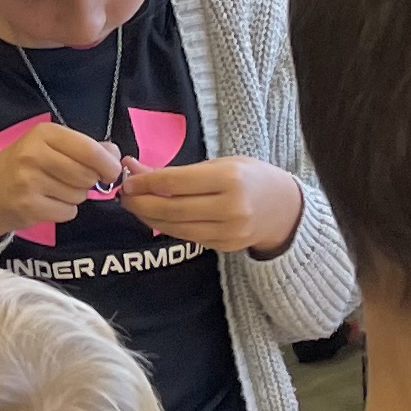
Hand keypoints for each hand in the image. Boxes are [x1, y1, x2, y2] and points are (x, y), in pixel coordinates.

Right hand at [0, 121, 122, 242]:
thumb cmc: (19, 167)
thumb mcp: (46, 147)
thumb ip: (82, 148)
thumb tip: (115, 154)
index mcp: (43, 134)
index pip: (89, 150)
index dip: (108, 164)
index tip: (112, 172)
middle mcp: (34, 154)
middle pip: (87, 175)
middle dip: (88, 182)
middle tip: (72, 180)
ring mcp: (29, 181)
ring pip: (79, 195)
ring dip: (74, 197)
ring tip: (54, 190)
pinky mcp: (28, 206)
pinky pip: (67, 212)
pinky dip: (63, 211)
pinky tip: (47, 203)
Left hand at [120, 156, 306, 255]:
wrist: (285, 209)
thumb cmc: (250, 177)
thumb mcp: (218, 164)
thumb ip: (176, 170)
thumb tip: (134, 167)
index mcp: (229, 178)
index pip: (175, 183)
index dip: (145, 183)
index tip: (127, 180)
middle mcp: (230, 207)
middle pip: (171, 209)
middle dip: (141, 203)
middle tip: (124, 195)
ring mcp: (228, 231)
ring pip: (176, 227)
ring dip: (149, 218)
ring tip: (135, 206)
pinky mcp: (225, 247)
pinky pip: (187, 237)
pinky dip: (167, 227)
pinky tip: (156, 217)